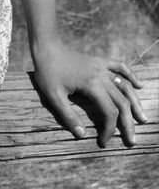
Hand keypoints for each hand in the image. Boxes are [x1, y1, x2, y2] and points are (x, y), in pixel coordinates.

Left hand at [32, 39, 146, 146]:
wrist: (46, 46)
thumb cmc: (47, 71)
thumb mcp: (53, 96)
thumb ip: (68, 116)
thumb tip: (82, 135)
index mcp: (92, 85)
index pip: (109, 112)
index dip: (109, 129)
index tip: (103, 142)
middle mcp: (101, 75)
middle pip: (121, 101)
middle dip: (127, 122)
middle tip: (132, 140)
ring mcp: (101, 66)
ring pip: (125, 86)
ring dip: (135, 103)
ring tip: (143, 118)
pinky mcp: (99, 60)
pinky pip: (119, 66)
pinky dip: (130, 75)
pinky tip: (138, 85)